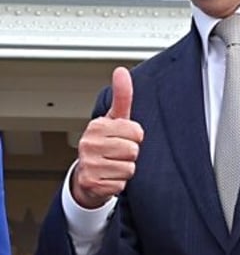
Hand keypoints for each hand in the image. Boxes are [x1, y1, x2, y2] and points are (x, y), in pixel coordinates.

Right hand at [71, 67, 144, 208]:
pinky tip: (109, 177)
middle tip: (118, 153)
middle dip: (130, 153)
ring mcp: (88, 164)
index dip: (135, 137)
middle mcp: (89, 144)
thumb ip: (122, 96)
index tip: (123, 138)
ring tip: (113, 165)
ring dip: (125, 169)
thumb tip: (121, 71)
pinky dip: (119, 183)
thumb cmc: (105, 144)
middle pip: (133, 150)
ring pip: (129, 167)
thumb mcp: (115, 119)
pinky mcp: (92, 183)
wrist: (87, 176)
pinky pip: (122, 183)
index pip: (137, 132)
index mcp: (97, 126)